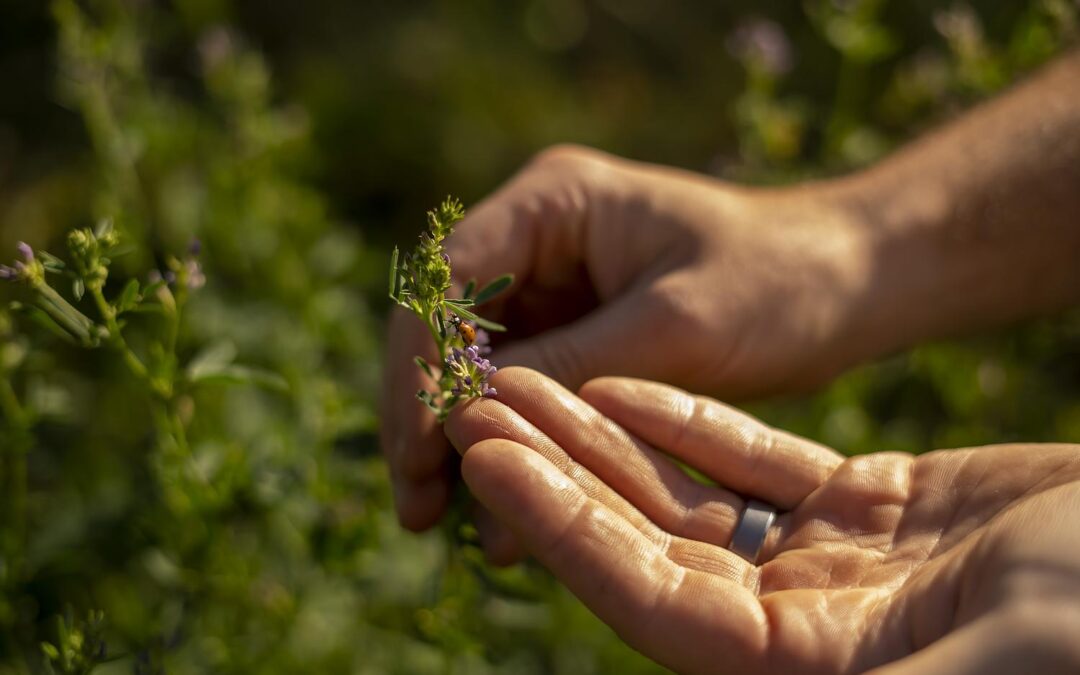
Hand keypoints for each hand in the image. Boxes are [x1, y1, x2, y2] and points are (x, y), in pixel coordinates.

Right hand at [382, 144, 871, 534]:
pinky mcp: (577, 335)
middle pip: (447, 328)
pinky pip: (523, 396)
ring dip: (461, 440)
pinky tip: (501, 515)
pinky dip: (512, 447)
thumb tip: (464, 418)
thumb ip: (569, 365)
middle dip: (428, 414)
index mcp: (553, 203)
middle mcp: (538, 240)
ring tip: (437, 522)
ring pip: (478, 370)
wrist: (848, 285)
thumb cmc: (780, 279)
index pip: (450, 279)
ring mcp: (554, 289)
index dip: (421, 362)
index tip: (419, 445)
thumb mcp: (675, 324)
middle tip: (414, 503)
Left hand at [446, 368, 1079, 673]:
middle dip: (555, 472)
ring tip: (525, 379)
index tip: (486, 457)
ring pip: (686, 494)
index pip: (643, 593)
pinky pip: (760, 462)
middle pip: (644, 539)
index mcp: (801, 670)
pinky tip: (626, 383)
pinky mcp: (872, 507)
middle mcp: (800, 625)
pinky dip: (693, 420)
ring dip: (602, 436)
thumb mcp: (1002, 657)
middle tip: (474, 404)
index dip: (559, 524)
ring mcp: (832, 563)